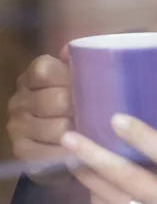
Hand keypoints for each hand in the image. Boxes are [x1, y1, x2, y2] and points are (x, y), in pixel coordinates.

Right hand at [7, 47, 74, 183]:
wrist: (58, 141)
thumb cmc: (72, 103)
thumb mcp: (74, 80)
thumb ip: (76, 63)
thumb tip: (69, 50)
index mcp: (32, 76)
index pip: (45, 70)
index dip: (69, 78)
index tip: (86, 87)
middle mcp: (19, 99)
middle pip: (57, 100)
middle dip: (80, 108)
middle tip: (92, 113)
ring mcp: (17, 125)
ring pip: (58, 128)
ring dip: (78, 132)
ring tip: (87, 132)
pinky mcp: (21, 150)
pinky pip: (52, 153)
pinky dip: (69, 153)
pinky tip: (77, 150)